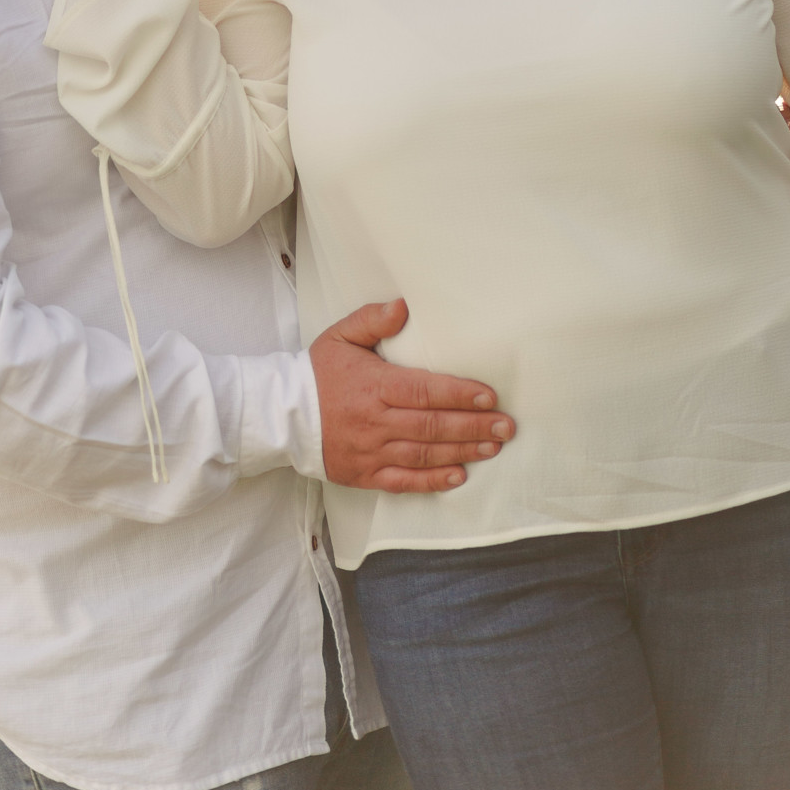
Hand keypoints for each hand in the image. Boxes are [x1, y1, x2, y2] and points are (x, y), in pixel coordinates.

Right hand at [311, 298, 515, 492]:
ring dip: (462, 451)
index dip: (459, 394)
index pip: (424, 391)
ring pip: (424, 454)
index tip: (489, 396)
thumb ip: (373, 319)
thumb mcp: (340, 335)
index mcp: (374, 386)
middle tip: (506, 426)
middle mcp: (375, 421)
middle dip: (473, 426)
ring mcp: (371, 451)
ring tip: (493, 447)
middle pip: (431, 426)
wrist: (282, 415)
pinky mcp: (365, 474)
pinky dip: (432, 482)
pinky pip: (404, 481)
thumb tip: (403, 307)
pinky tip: (458, 476)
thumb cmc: (318, 372)